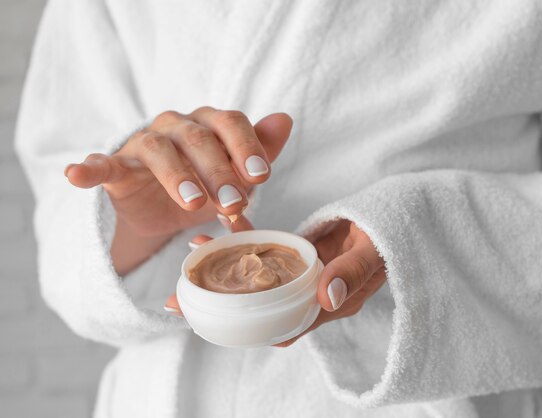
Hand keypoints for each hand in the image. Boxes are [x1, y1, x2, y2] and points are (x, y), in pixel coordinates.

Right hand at [64, 107, 291, 237]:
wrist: (164, 214)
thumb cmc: (207, 188)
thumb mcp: (237, 177)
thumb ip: (260, 151)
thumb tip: (285, 119)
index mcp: (208, 124)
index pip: (230, 123)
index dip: (246, 147)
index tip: (261, 177)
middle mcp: (176, 127)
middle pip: (198, 138)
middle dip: (219, 171)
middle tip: (233, 203)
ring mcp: (143, 145)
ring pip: (159, 150)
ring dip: (177, 175)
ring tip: (194, 204)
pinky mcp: (116, 168)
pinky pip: (100, 164)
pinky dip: (88, 168)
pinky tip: (76, 174)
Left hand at [164, 220, 386, 347]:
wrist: (398, 211)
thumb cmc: (390, 234)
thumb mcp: (374, 251)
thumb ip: (352, 272)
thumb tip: (326, 297)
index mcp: (329, 303)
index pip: (282, 327)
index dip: (246, 329)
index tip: (209, 321)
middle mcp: (311, 293)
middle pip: (260, 308)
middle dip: (219, 303)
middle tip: (176, 298)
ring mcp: (303, 272)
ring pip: (258, 277)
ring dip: (226, 266)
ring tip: (193, 251)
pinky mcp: (300, 252)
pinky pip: (269, 248)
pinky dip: (247, 237)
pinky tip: (224, 222)